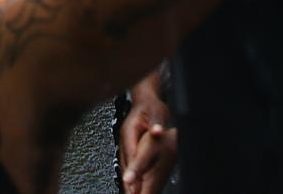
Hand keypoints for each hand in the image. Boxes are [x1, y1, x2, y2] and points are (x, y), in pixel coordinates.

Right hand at [118, 73, 178, 193]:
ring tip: (131, 193)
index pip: (130, 153)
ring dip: (128, 179)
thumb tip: (157, 131)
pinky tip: (133, 185)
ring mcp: (126, 143)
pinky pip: (129, 163)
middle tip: (132, 193)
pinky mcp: (129, 147)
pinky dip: (131, 174)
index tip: (132, 181)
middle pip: (126, 162)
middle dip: (128, 178)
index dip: (132, 168)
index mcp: (130, 131)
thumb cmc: (150, 105)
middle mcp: (125, 139)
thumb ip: (156, 123)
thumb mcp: (156, 112)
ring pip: (126, 164)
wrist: (145, 99)